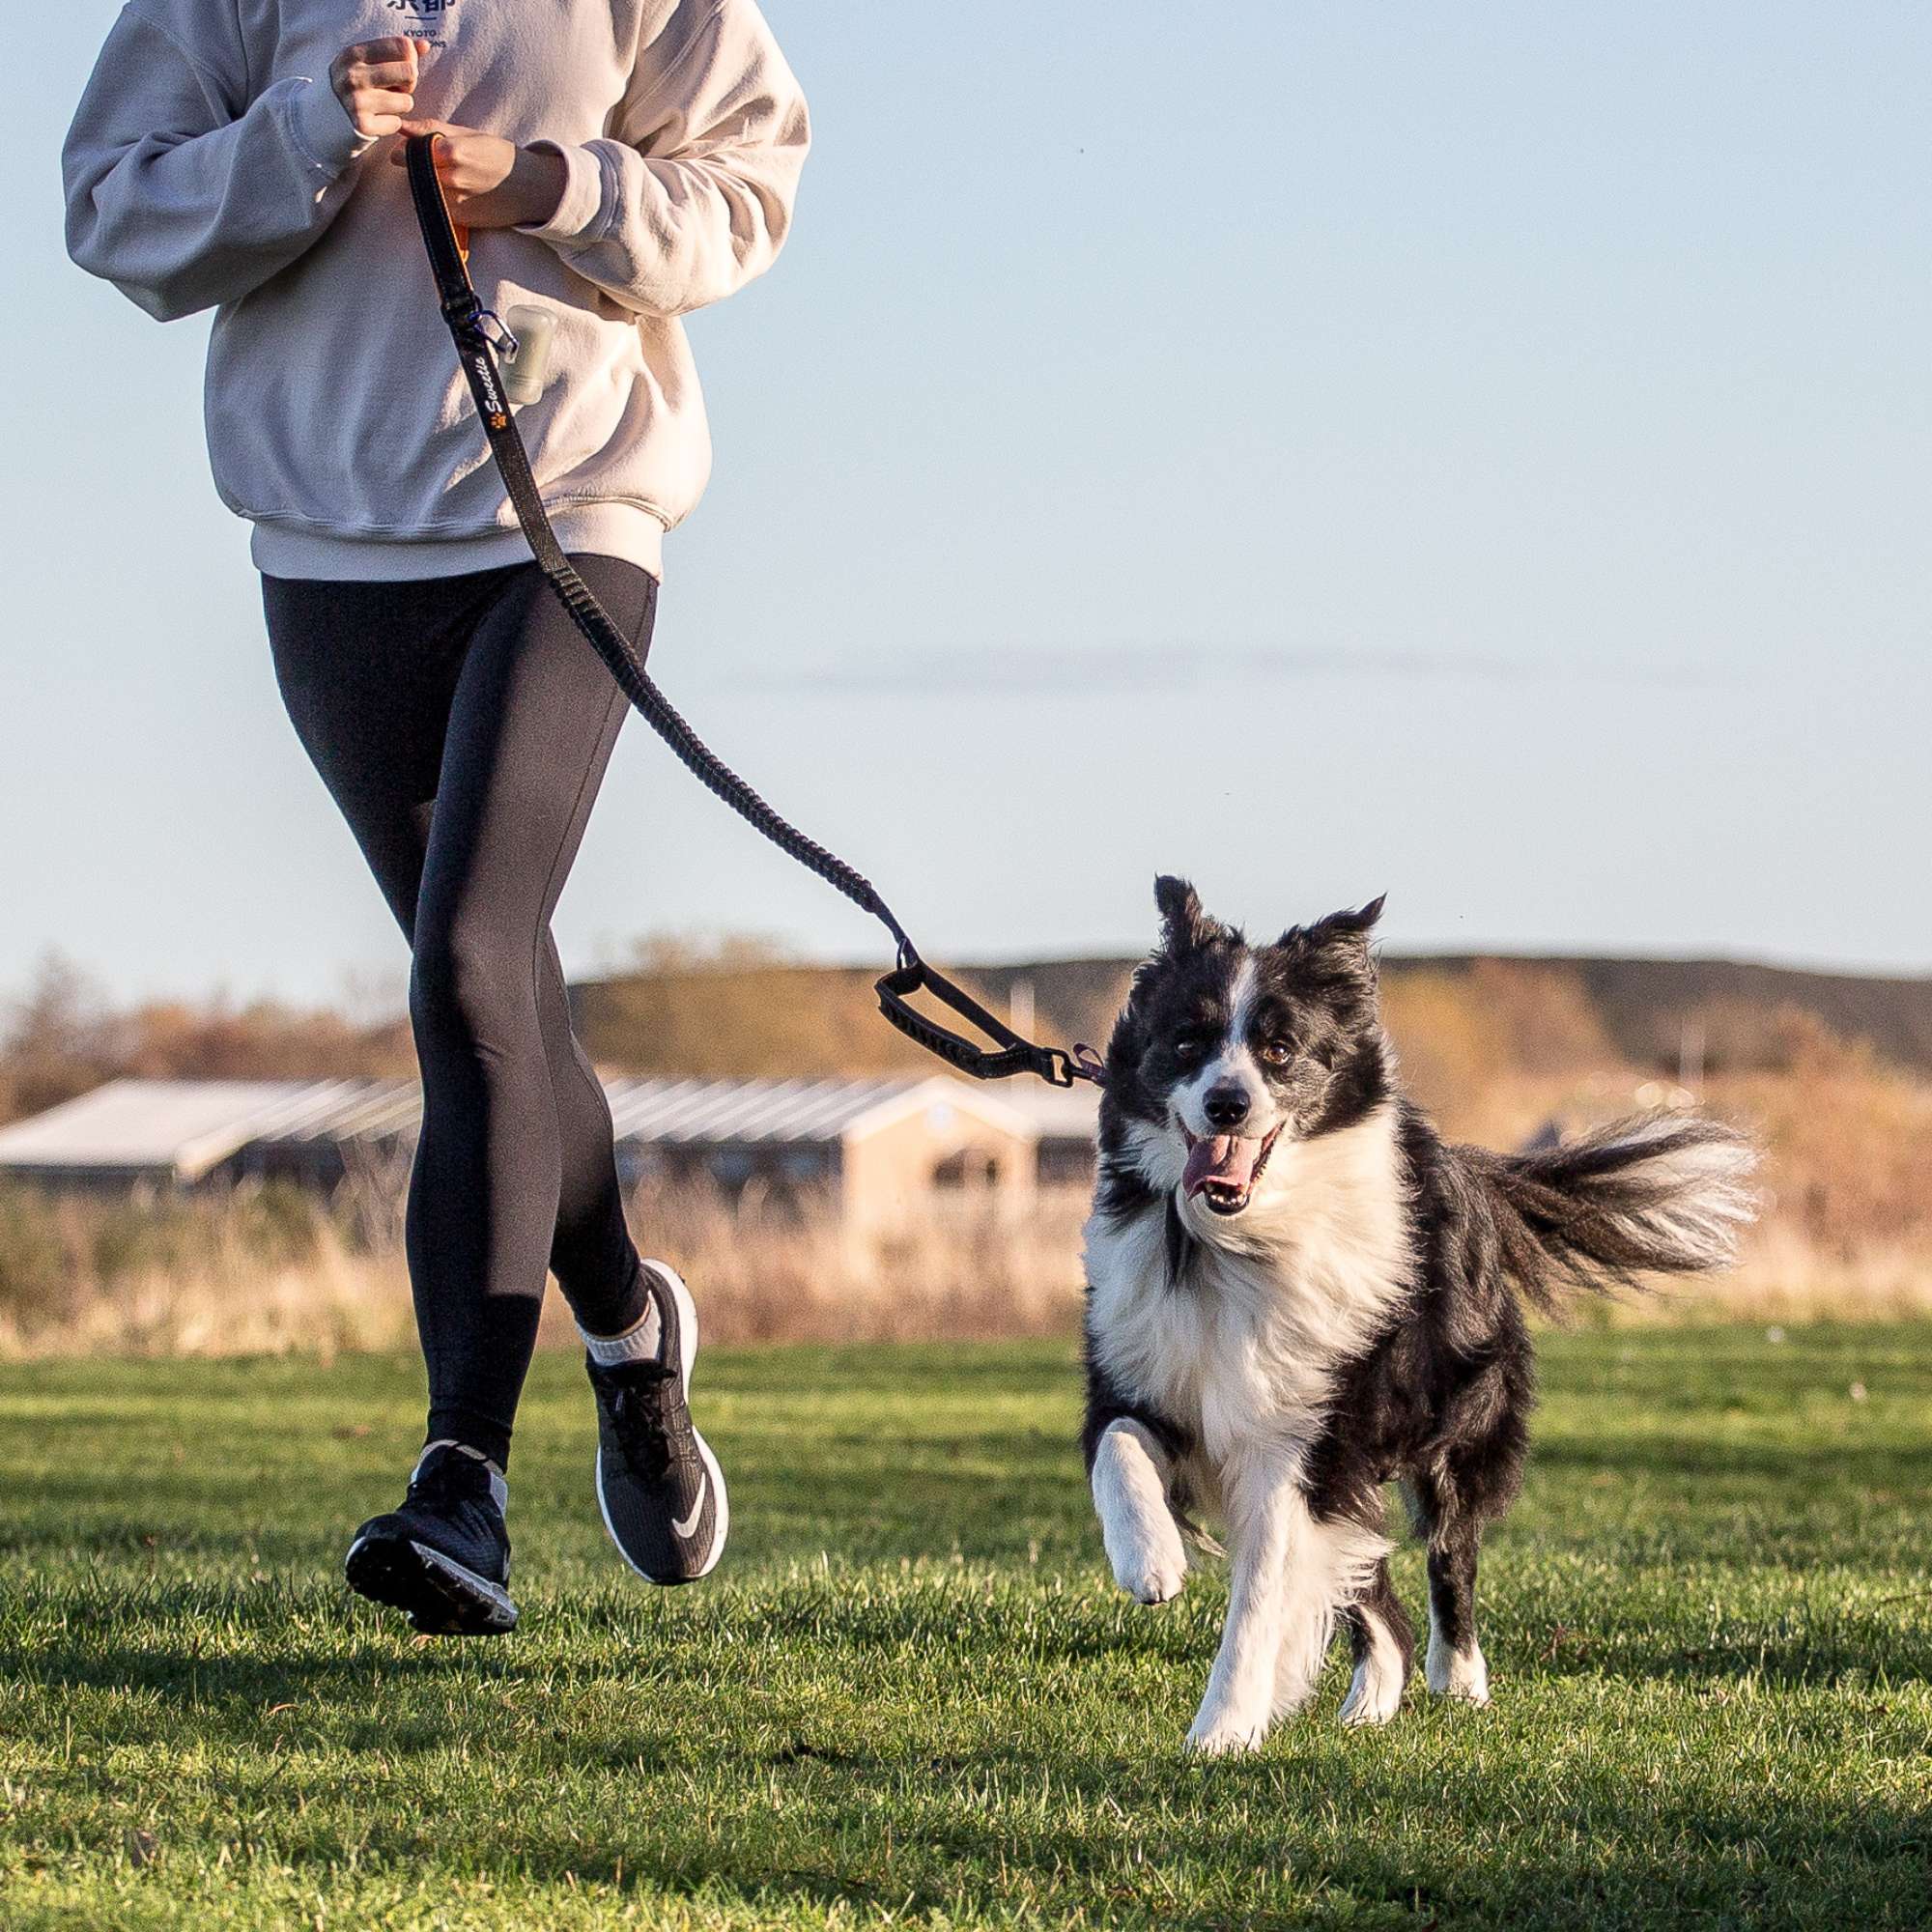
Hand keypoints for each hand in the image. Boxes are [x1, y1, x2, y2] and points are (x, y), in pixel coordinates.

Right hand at [330, 36, 428, 139]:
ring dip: (399, 106)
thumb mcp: (365, 62)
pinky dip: (390, 124)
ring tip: (381, 105)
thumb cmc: (352, 87)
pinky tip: (375, 120)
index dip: (409, 60)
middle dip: (408, 84)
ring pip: (407, 102)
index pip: (403, 46)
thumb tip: (424, 45)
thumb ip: (395, 52)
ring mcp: (357, 102)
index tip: (398, 69)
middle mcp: (354, 75)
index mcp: (354, 54)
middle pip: (410, 73)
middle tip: (394, 90)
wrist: (321, 118)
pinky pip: (397, 123)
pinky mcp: (363, 126)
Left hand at [386, 121, 566, 228]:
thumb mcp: (467, 134)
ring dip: (430, 186)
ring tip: (454, 179)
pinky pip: (437, 208)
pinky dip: (442, 201)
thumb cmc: (498, 155)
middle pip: (413, 174)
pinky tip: (461, 194)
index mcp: (449, 151)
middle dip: (419, 168)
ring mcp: (453, 202)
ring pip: (423, 192)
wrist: (528, 188)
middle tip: (440, 164)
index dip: (406, 151)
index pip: (406, 153)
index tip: (413, 150)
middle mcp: (449, 178)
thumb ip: (430, 129)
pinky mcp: (458, 219)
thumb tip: (400, 125)